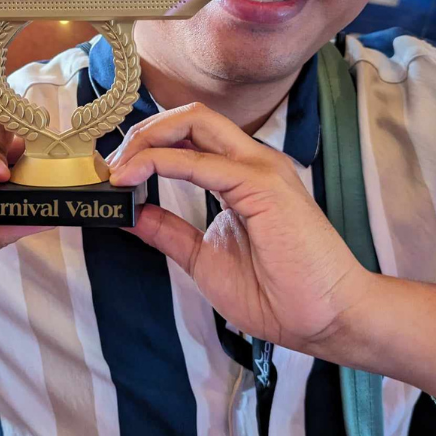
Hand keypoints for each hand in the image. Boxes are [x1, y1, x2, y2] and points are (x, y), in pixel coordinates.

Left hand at [106, 102, 364, 350]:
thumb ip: (169, 232)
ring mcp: (259, 167)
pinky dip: (159, 161)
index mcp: (241, 175)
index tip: (110, 175)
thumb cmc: (279, 294)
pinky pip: (200, 160)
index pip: (188, 136)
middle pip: (188, 117)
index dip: (145, 146)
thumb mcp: (205, 259)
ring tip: (117, 169)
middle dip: (141, 133)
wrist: (328, 318)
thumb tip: (130, 214)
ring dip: (146, 139)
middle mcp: (251, 161)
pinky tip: (133, 177)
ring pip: (194, 121)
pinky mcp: (261, 184)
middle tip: (108, 166)